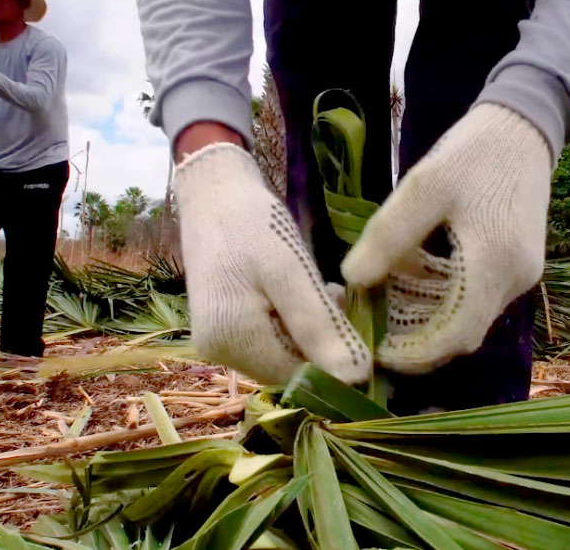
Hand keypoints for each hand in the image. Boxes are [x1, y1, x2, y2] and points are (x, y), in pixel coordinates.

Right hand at [173, 142, 371, 384]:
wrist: (213, 191)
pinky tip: (301, 289)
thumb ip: (321, 327)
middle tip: (336, 295)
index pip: (298, 376)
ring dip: (309, 327)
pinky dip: (291, 318)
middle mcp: (219, 351)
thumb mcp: (292, 272)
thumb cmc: (252, 224)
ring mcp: (218, 339)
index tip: (353, 320)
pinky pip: (268, 336)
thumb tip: (355, 378)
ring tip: (322, 287)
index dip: (332, 356)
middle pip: (288, 365)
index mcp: (233, 342)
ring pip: (281, 350)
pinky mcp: (223, 325)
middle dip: (320, 338)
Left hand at [341, 103, 551, 373]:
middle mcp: (515, 279)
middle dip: (415, 339)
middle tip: (370, 325)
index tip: (376, 349)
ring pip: (468, 317)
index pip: (457, 335)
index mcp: (495, 262)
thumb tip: (353, 279)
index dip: (415, 352)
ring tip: (383, 298)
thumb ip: (388, 235)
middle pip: (462, 332)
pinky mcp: (517, 264)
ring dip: (427, 318)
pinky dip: (443, 299)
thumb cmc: (474, 152)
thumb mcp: (424, 186)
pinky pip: (476, 297)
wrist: (524, 125)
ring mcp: (521, 274)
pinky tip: (412, 275)